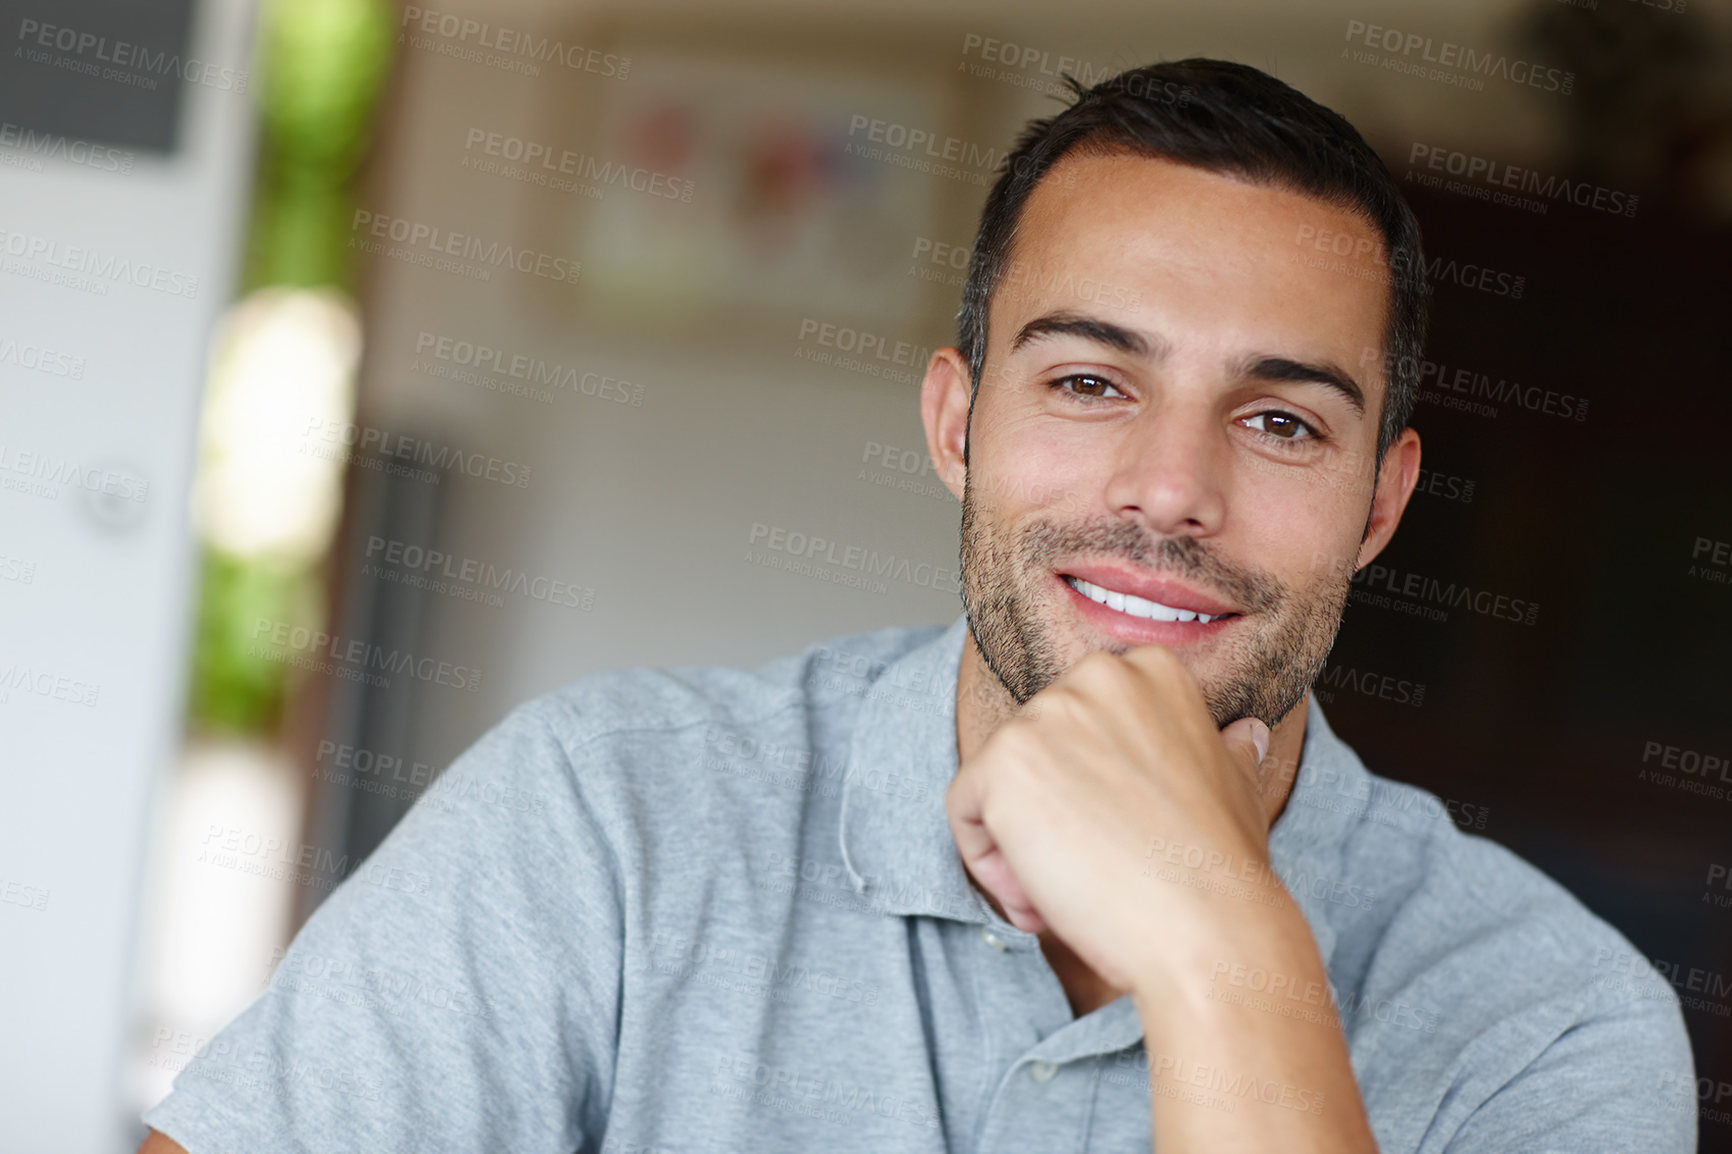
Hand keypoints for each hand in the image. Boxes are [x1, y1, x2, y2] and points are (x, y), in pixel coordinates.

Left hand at [945, 644, 1278, 997]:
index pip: (1076, 726)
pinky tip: (1039, 899)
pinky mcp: (1004, 762)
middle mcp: (1095, 675)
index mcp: (1150, 671)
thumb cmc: (1222, 868)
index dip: (1090, 791)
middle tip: (1093, 873)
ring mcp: (1045, 714)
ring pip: (994, 785)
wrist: (1208, 927)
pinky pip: (964, 811)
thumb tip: (1244, 734)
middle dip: (1050, 818)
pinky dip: (988, 864)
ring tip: (1072, 893)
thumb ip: (1221, 750)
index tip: (1120, 837)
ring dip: (1019, 848)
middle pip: (1032, 752)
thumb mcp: (1234, 787)